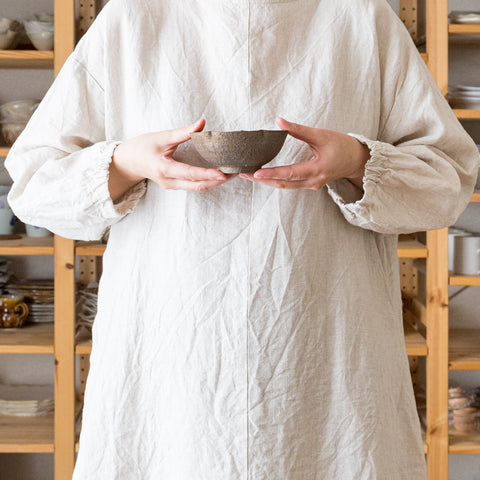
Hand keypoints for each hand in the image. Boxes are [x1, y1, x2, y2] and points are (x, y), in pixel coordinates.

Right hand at [109, 119, 230, 201]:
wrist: (128, 162)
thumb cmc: (142, 148)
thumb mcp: (161, 137)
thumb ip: (183, 132)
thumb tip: (202, 123)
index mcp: (164, 169)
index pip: (190, 174)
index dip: (207, 174)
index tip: (222, 173)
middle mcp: (169, 181)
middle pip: (198, 186)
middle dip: (217, 181)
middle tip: (235, 173)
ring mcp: (172, 186)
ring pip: (198, 188)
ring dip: (215, 182)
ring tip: (231, 174)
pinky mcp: (175, 185)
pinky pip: (194, 186)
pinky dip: (208, 182)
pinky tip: (219, 175)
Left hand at [239, 117, 369, 190]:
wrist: (357, 160)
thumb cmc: (342, 146)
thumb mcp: (322, 135)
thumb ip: (299, 130)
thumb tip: (279, 121)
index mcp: (317, 169)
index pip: (289, 173)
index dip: (272, 173)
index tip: (256, 173)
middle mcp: (313, 181)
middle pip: (283, 184)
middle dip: (262, 180)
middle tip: (244, 174)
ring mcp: (311, 185)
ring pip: (285, 187)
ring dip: (267, 182)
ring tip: (249, 176)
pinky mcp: (310, 184)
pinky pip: (290, 185)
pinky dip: (276, 181)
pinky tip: (264, 176)